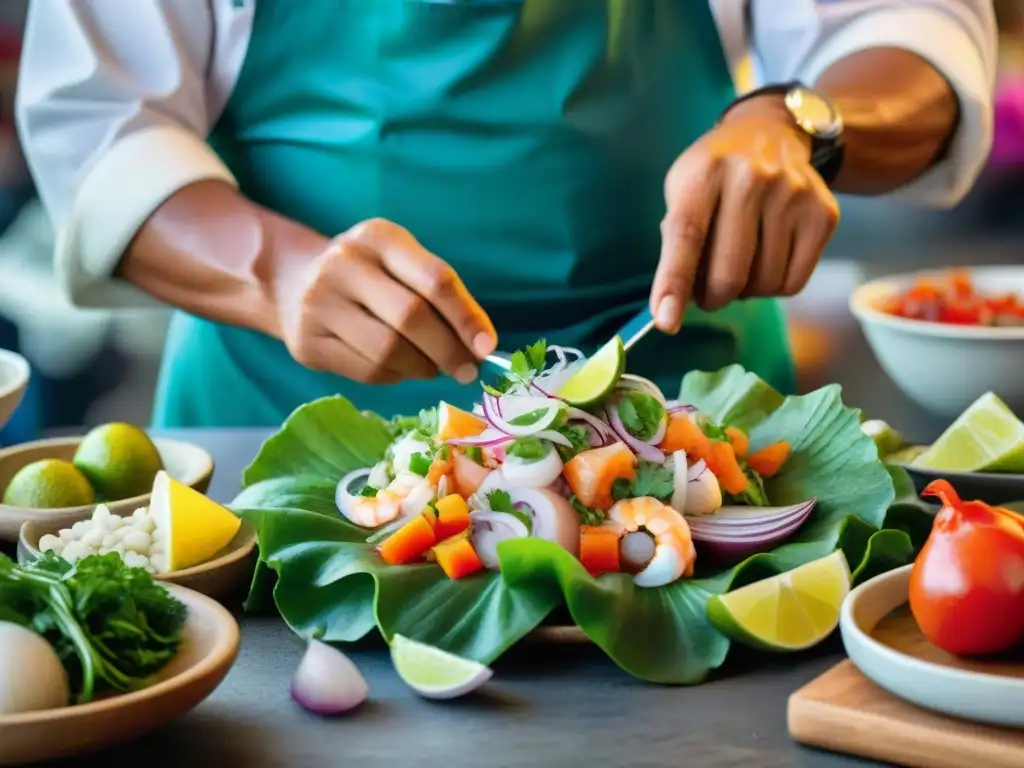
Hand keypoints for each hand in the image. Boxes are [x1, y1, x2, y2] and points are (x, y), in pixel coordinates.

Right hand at [276, 218, 496, 384]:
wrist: (291, 281)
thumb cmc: (368, 274)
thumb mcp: (401, 263)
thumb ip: (440, 294)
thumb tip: (480, 345)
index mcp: (378, 237)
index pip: (434, 279)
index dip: (466, 317)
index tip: (487, 346)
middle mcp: (344, 264)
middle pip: (411, 318)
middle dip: (448, 351)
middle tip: (467, 370)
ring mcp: (319, 304)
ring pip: (389, 351)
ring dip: (423, 368)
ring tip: (434, 368)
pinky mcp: (307, 343)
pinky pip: (367, 371)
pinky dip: (396, 376)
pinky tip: (401, 368)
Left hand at [651, 95, 839, 331]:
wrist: (771, 133)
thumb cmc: (713, 175)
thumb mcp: (681, 190)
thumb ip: (675, 243)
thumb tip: (672, 304)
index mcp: (706, 172)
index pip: (687, 235)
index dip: (675, 282)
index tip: (666, 321)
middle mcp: (753, 178)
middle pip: (729, 273)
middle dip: (711, 298)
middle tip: (706, 293)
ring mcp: (793, 195)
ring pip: (763, 284)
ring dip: (744, 292)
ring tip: (739, 263)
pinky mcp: (823, 214)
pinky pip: (793, 283)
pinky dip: (772, 286)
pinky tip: (765, 260)